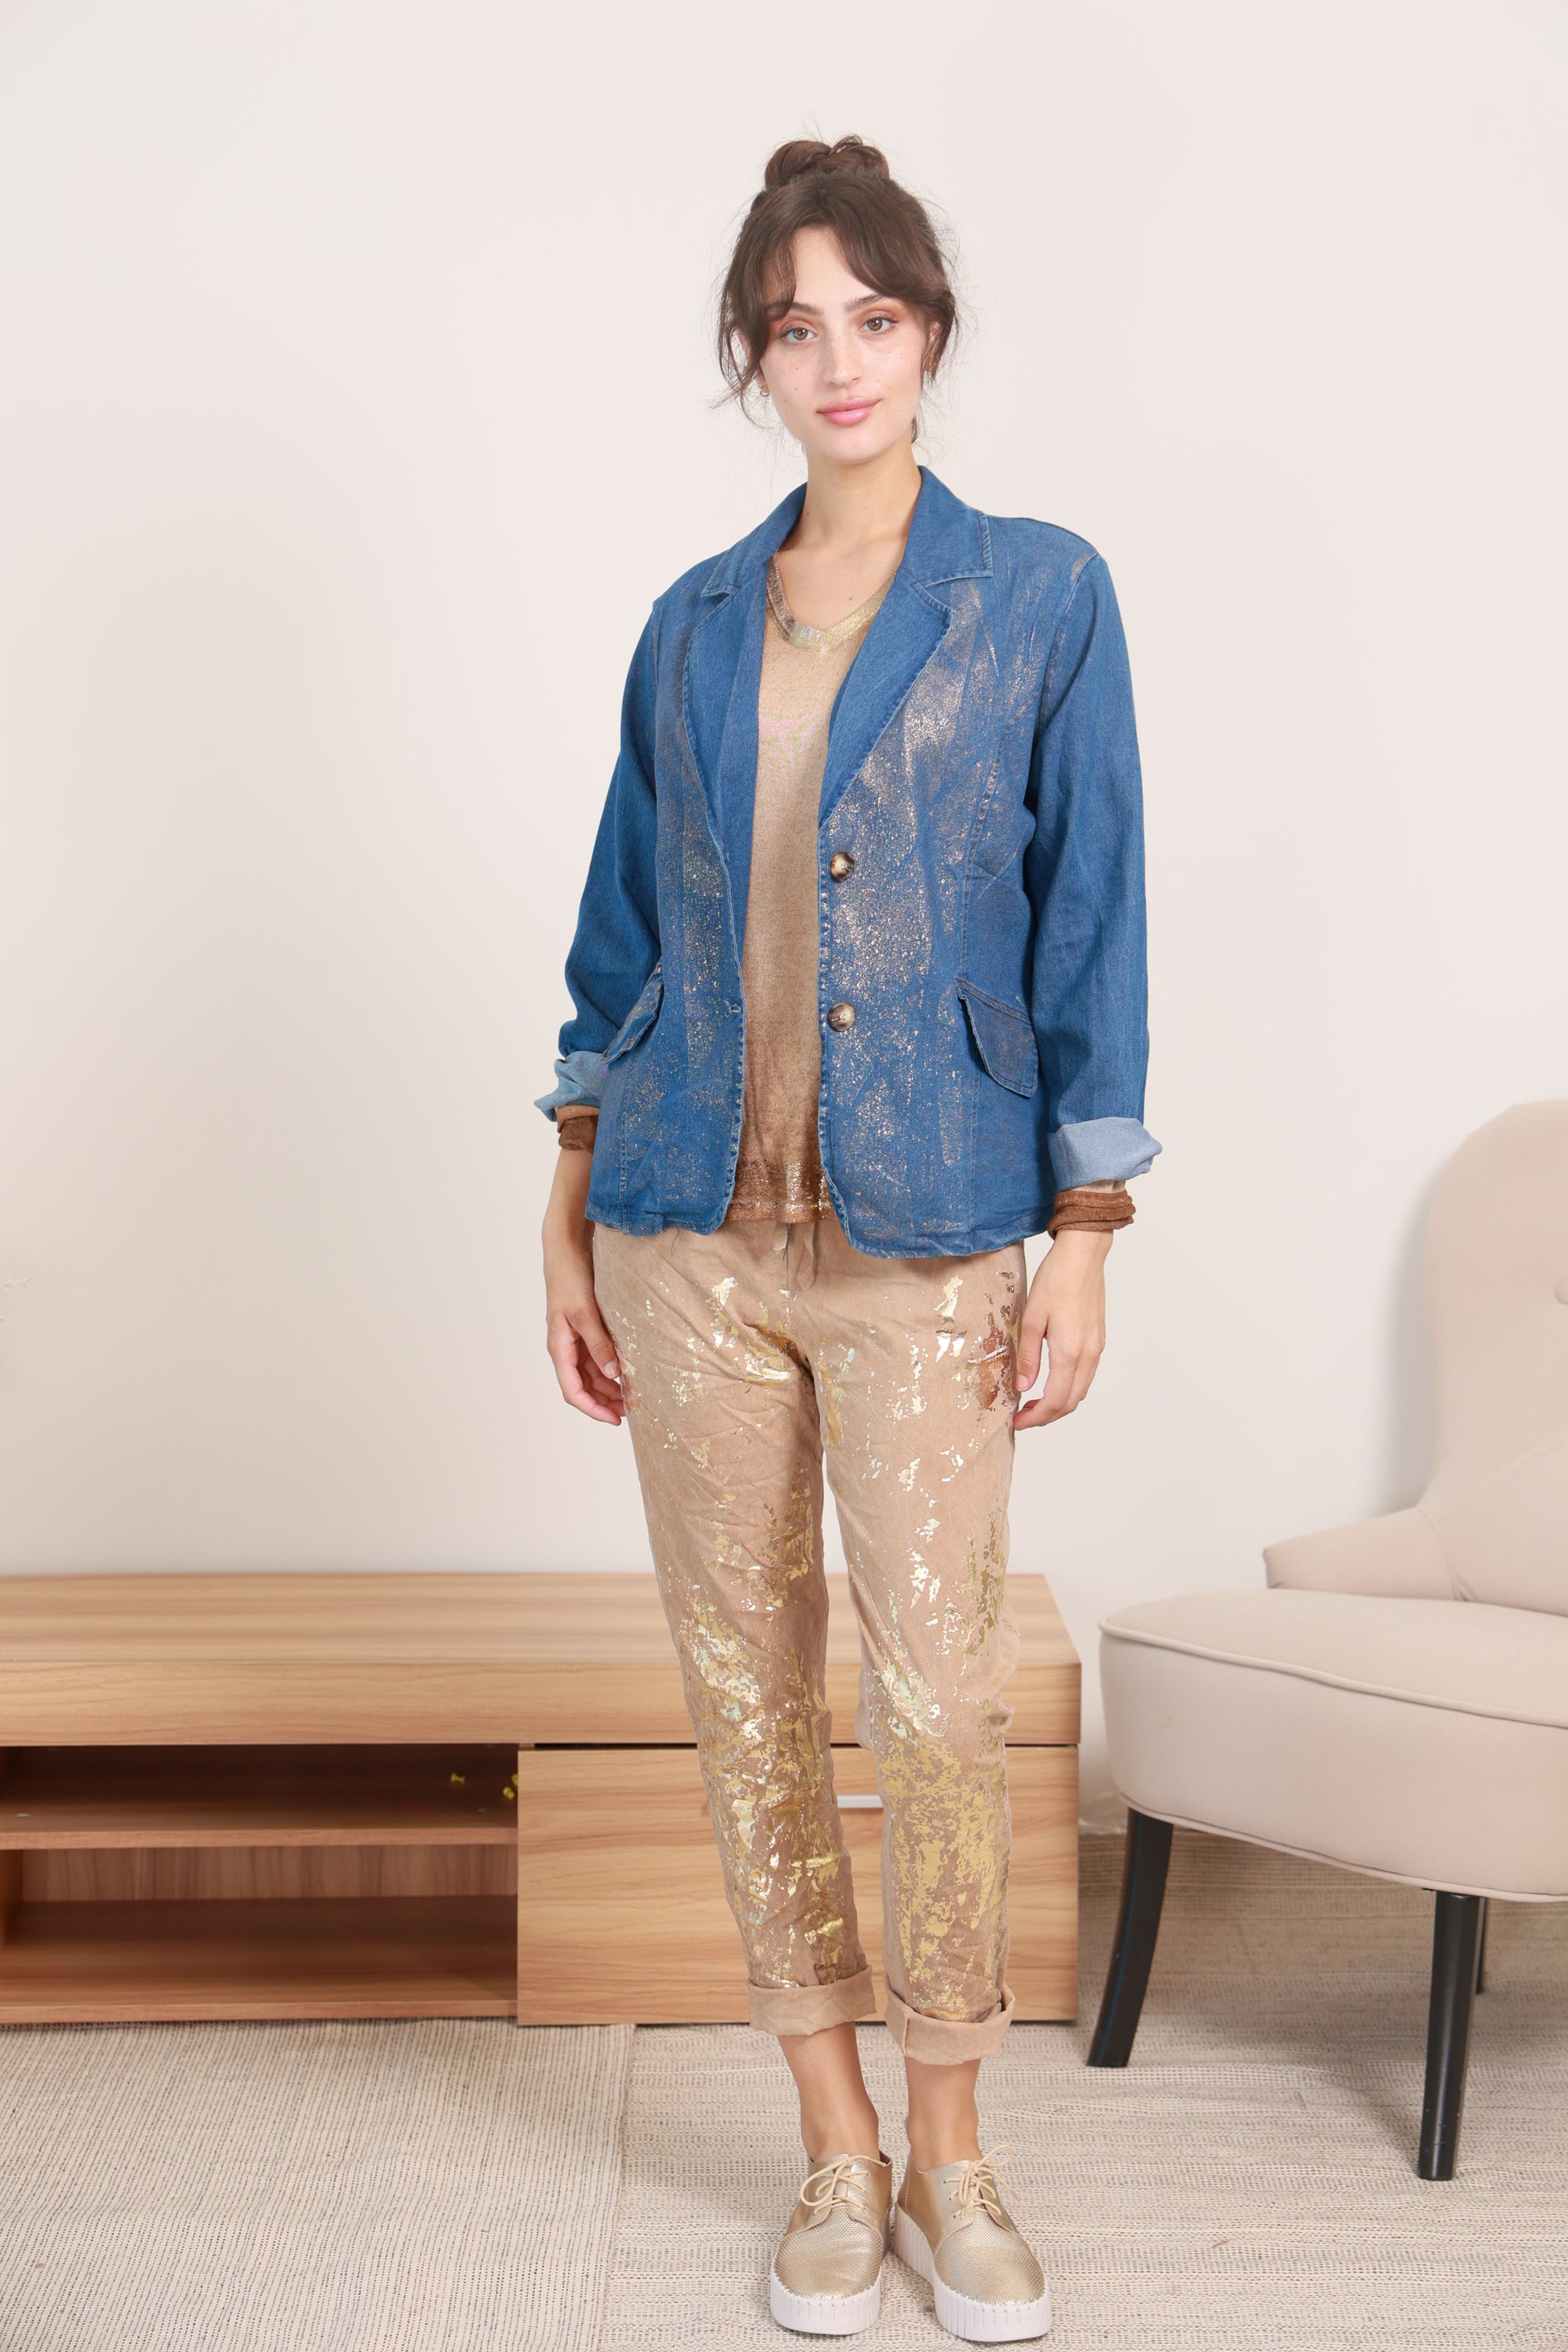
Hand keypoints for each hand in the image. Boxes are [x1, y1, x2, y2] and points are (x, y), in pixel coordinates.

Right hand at [542, 1148, 624, 1424]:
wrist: (565, 1246)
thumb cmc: (569, 1277)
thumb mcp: (585, 1312)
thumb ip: (599, 1343)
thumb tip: (614, 1375)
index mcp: (560, 1346)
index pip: (573, 1390)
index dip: (593, 1409)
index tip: (615, 1420)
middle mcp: (566, 1345)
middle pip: (584, 1385)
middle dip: (605, 1401)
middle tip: (632, 1412)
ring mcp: (576, 1336)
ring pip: (592, 1372)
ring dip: (609, 1387)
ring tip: (634, 1396)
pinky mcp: (586, 1325)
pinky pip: (598, 1355)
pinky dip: (612, 1367)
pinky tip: (629, 1370)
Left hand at [1013, 1228, 1110, 1429]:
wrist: (1083, 1255)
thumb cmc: (1055, 1280)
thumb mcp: (1031, 1317)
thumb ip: (1028, 1356)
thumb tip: (1023, 1387)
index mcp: (1069, 1352)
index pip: (1055, 1401)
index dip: (1036, 1418)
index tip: (1017, 1422)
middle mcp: (1088, 1354)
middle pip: (1071, 1402)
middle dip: (1046, 1416)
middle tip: (1022, 1417)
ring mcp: (1097, 1348)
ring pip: (1080, 1391)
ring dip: (1059, 1403)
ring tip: (1033, 1402)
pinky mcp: (1098, 1340)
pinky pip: (1086, 1375)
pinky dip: (1069, 1388)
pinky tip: (1052, 1381)